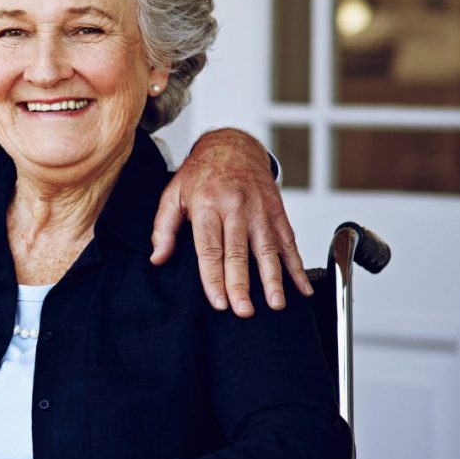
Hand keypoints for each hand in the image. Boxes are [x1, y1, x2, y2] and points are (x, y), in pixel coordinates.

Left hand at [151, 128, 310, 315]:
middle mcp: (236, 208)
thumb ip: (164, 228)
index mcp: (207, 205)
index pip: (210, 249)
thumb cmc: (200, 175)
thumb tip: (158, 259)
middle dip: (242, 285)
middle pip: (238, 253)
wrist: (233, 147)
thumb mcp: (172, 195)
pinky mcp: (278, 213)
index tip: (218, 302)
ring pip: (267, 250)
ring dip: (274, 279)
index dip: (214, 277)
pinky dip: (297, 267)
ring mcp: (260, 211)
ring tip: (275, 304)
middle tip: (244, 311)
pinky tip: (302, 288)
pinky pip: (289, 243)